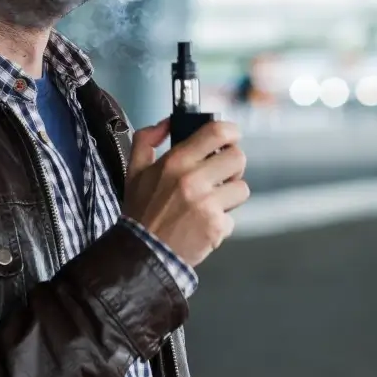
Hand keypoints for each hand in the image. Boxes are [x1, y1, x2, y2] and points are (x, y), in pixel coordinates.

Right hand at [123, 118, 248, 268]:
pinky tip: (203, 224)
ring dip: (229, 196)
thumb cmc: (141, 213)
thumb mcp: (135, 171)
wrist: (142, 253)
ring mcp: (207, 204)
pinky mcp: (216, 226)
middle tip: (221, 174)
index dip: (231, 131)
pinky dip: (221, 222)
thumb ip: (146, 139)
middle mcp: (193, 180)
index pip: (217, 132)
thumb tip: (167, 123)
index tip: (231, 136)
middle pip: (238, 157)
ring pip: (241, 188)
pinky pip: (233, 217)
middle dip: (232, 165)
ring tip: (211, 202)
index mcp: (176, 162)